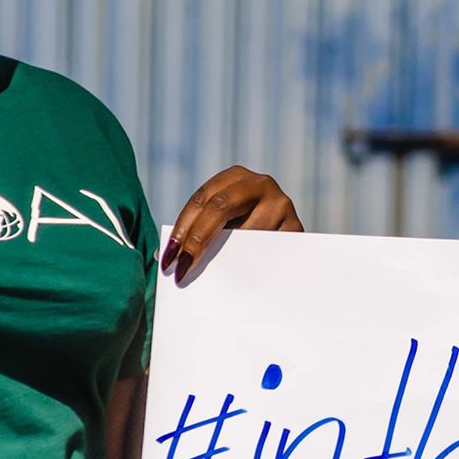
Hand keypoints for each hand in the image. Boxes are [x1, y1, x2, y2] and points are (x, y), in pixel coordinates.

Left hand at [161, 165, 301, 283]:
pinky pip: (267, 248)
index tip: (169, 258)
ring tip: (206, 279)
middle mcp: (260, 183)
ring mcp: (281, 203)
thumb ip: (199, 231)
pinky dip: (249, 265)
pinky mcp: (296, 228)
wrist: (292, 248)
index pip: (202, 199)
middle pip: (220, 207)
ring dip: (224, 256)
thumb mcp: (223, 225)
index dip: (182, 228)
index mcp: (235, 177)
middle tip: (181, 268)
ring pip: (245, 231)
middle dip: (196, 240)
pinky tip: (237, 281)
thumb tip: (163, 255)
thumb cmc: (245, 234)